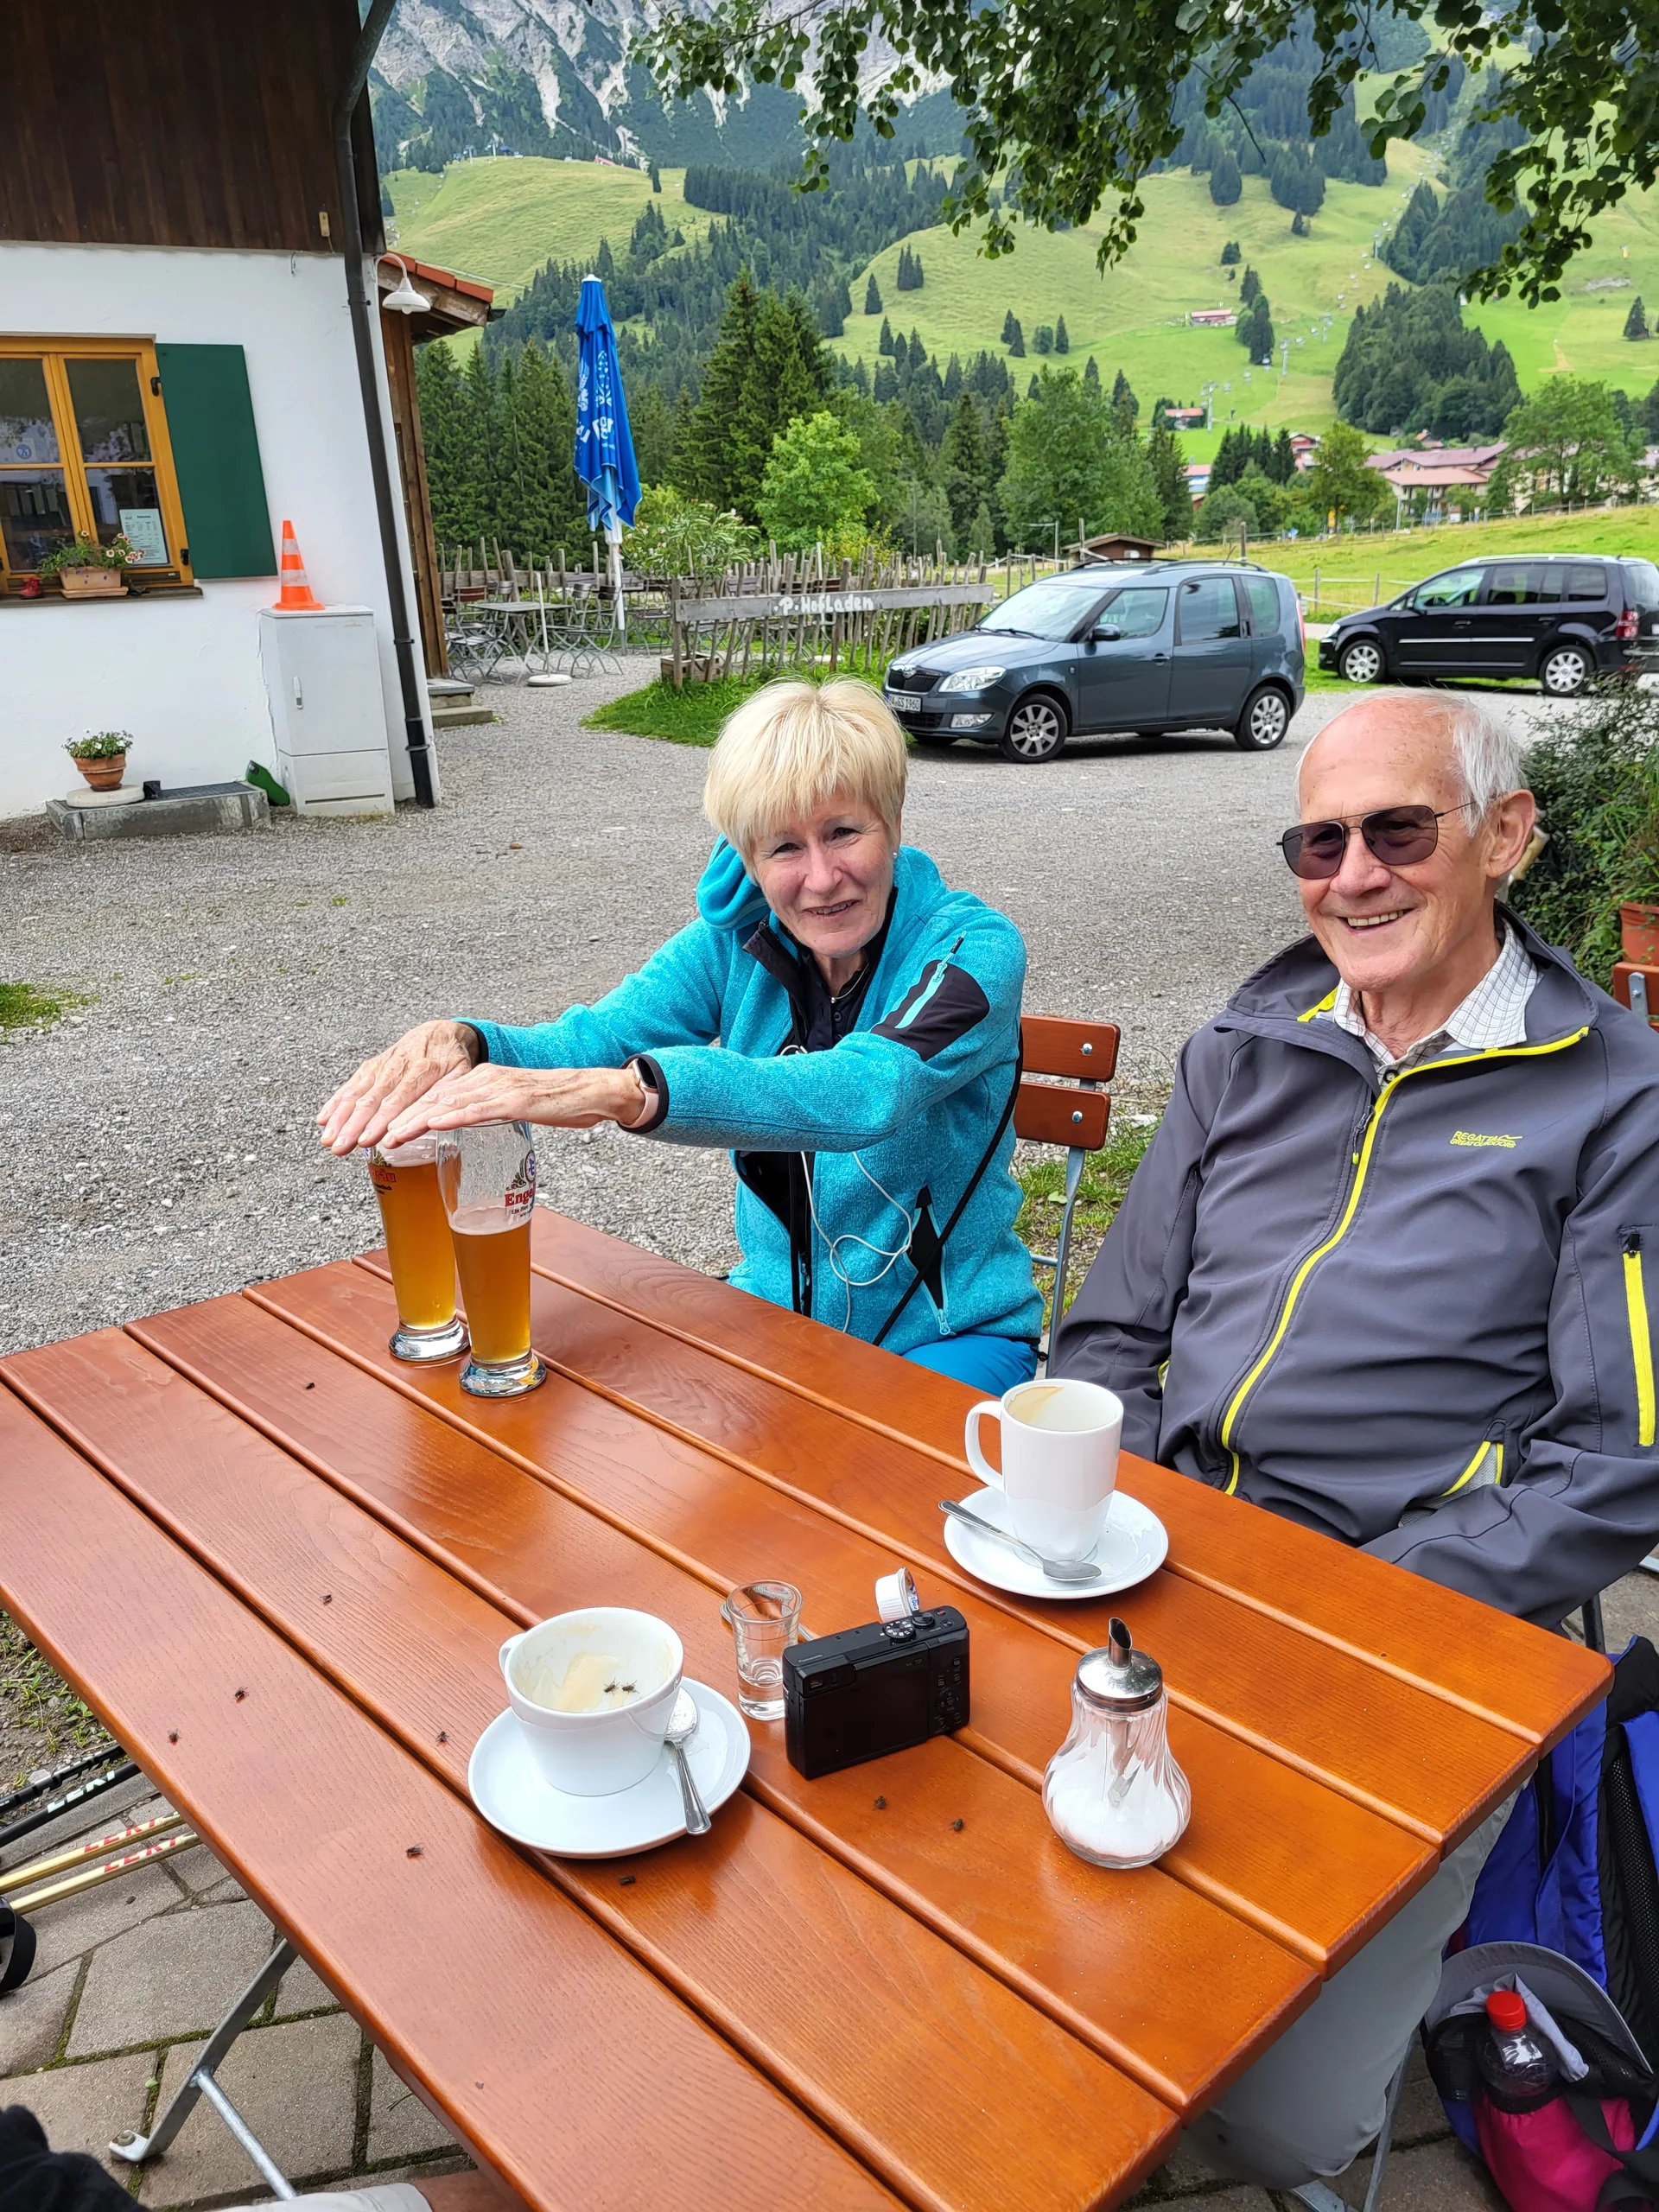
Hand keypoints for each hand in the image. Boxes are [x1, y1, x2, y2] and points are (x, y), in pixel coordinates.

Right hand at [317, 1021, 479, 1156]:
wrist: (442, 1032)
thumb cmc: (453, 1061)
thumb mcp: (462, 1076)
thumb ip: (449, 1098)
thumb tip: (436, 1123)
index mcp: (425, 1070)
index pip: (401, 1099)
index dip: (383, 1121)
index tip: (369, 1141)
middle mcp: (400, 1066)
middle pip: (374, 1099)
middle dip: (355, 1126)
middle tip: (341, 1147)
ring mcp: (383, 1065)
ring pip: (358, 1093)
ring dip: (341, 1118)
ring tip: (329, 1140)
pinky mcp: (372, 1066)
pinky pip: (351, 1084)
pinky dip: (336, 1102)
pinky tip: (324, 1119)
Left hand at [382, 1063, 652, 1143]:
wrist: (595, 1092)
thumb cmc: (558, 1105)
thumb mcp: (513, 1108)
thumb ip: (487, 1114)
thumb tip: (461, 1127)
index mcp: (481, 1081)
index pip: (433, 1096)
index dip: (402, 1113)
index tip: (377, 1129)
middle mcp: (484, 1079)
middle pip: (432, 1098)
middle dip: (397, 1118)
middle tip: (370, 1136)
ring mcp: (499, 1088)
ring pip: (447, 1103)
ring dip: (415, 1121)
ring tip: (388, 1137)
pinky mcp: (516, 1100)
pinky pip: (478, 1109)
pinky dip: (451, 1117)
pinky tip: (430, 1124)